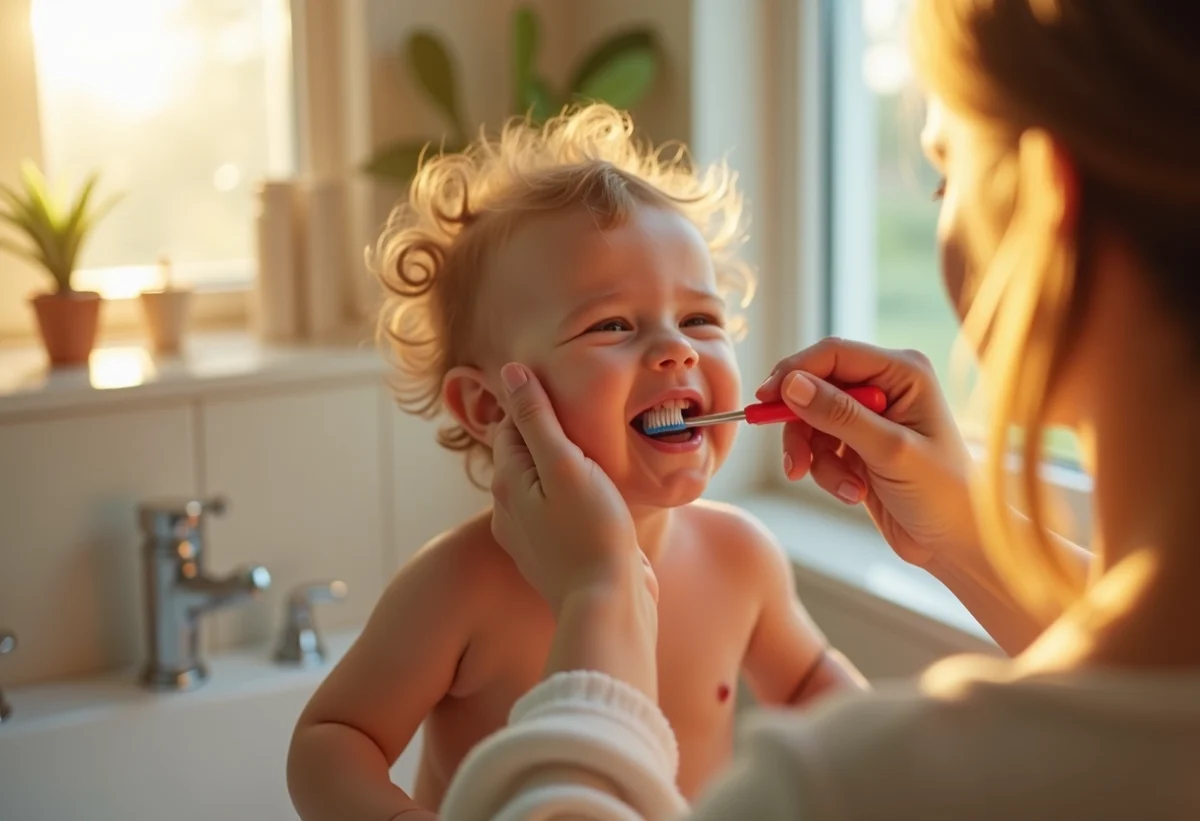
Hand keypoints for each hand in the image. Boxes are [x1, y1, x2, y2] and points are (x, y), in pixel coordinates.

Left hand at [490, 363, 654, 613]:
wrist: (609, 606)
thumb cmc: (592, 532)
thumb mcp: (566, 464)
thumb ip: (538, 418)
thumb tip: (512, 372)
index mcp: (507, 481)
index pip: (512, 424)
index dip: (538, 406)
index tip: (572, 398)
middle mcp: (509, 509)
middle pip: (526, 455)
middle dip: (552, 437)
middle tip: (590, 426)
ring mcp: (531, 536)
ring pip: (544, 485)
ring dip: (566, 469)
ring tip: (600, 463)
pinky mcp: (556, 555)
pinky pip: (560, 513)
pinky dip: (575, 500)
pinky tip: (602, 502)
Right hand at [757, 338, 977, 566]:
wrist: (955, 543)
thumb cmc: (944, 494)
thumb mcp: (890, 451)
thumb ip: (839, 415)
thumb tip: (791, 384)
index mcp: (903, 372)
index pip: (834, 354)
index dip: (795, 372)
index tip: (765, 400)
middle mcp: (885, 386)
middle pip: (815, 388)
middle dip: (802, 428)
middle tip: (796, 462)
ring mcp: (870, 416)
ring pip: (811, 421)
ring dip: (817, 458)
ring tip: (843, 488)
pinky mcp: (858, 444)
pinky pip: (819, 448)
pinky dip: (826, 472)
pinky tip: (852, 492)